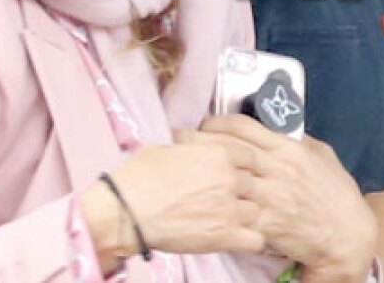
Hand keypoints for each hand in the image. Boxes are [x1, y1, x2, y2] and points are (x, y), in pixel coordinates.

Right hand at [80, 141, 264, 271]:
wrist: (126, 211)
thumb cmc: (138, 178)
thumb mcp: (164, 148)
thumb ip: (189, 145)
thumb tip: (187, 142)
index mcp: (219, 152)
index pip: (251, 157)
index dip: (244, 167)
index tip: (236, 174)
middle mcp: (230, 178)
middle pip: (255, 184)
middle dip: (243, 192)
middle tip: (227, 199)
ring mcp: (229, 208)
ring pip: (256, 212)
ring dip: (245, 216)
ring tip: (227, 220)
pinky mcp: (224, 236)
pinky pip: (255, 240)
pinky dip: (248, 241)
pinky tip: (234, 238)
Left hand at [182, 115, 375, 282]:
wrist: (348, 235)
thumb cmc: (337, 196)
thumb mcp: (322, 157)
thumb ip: (298, 142)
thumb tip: (278, 129)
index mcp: (288, 148)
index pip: (244, 126)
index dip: (218, 122)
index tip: (203, 124)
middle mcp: (277, 168)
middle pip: (228, 149)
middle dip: (198, 142)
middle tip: (176, 139)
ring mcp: (271, 196)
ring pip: (226, 179)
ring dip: (200, 172)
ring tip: (178, 167)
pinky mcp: (267, 224)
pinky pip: (235, 212)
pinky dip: (216, 206)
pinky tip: (199, 203)